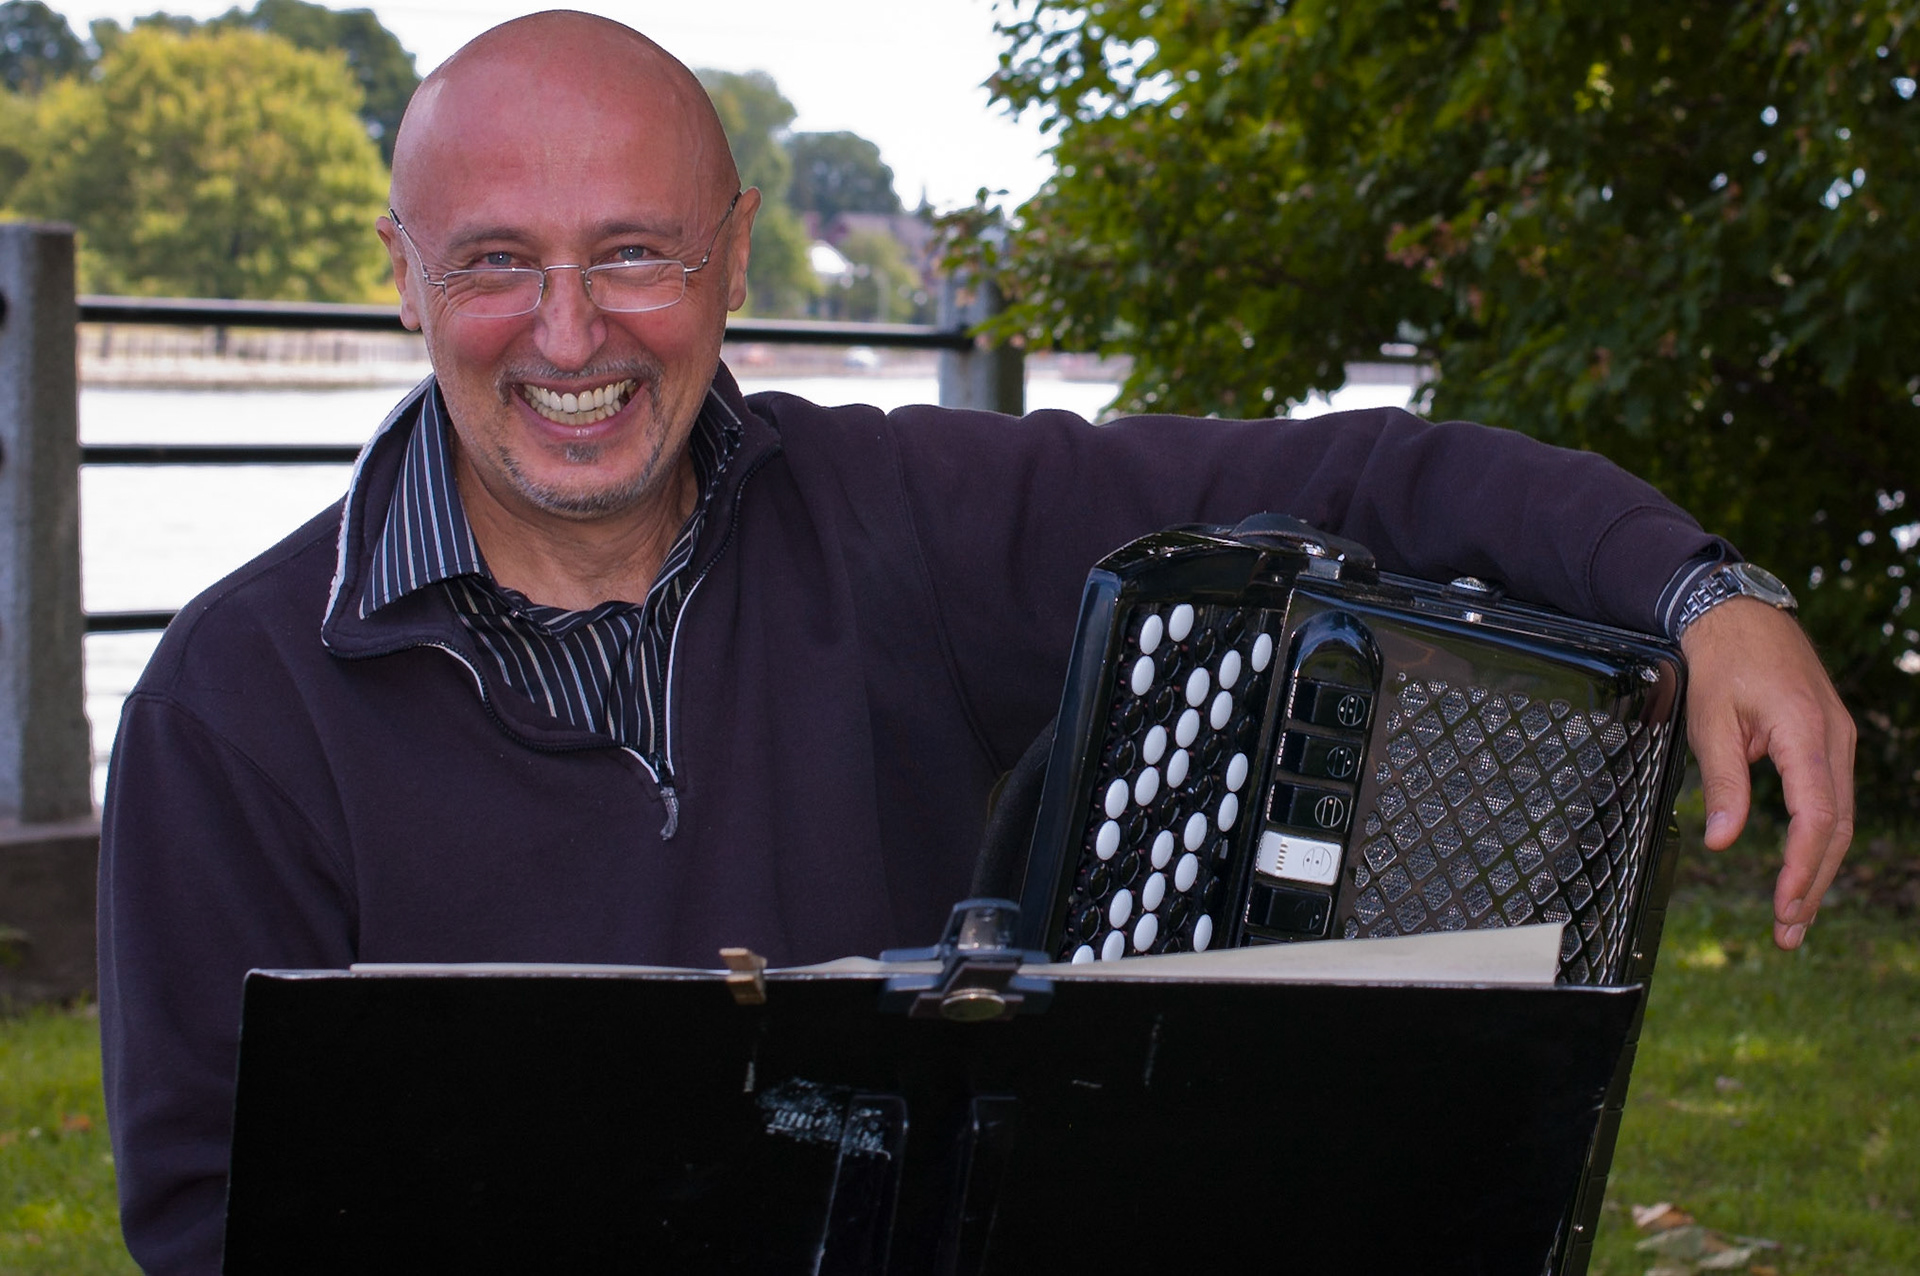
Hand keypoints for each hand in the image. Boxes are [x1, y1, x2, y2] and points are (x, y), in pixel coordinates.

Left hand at [1680, 598, 1855, 948]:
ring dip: (1818, 868)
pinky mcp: (1829, 743)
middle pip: (1836, 826)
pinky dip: (1819, 840)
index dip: (1803, 865)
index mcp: (1806, 732)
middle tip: (1789, 931)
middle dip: (1814, 882)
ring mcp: (1838, 740)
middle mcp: (1835, 739)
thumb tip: (1724, 842)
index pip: (1817, 814)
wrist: (1739, 614)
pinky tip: (1805, 871)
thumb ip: (1723, 783)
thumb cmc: (1722, 662)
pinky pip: (1831, 800)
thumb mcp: (1710, 721)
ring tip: (1795, 917)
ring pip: (1838, 817)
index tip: (1785, 904)